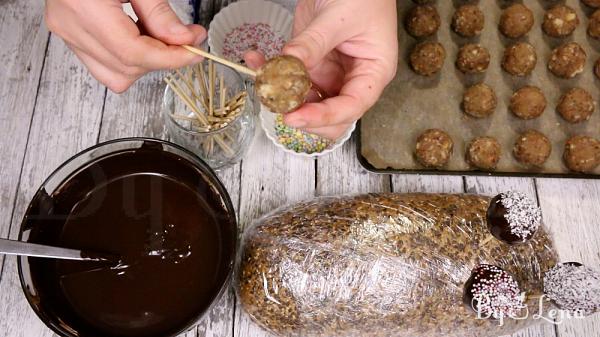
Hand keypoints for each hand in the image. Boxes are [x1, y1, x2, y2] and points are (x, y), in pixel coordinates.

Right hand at [45, 0, 206, 92]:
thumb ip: (159, 11)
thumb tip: (184, 39)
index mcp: (83, 7)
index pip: (132, 53)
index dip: (170, 58)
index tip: (194, 51)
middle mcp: (70, 27)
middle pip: (126, 67)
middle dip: (163, 59)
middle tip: (186, 39)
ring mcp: (68, 34)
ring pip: (115, 75)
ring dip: (146, 62)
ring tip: (161, 36)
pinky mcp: (71, 35)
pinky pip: (105, 64)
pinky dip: (130, 58)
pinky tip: (142, 36)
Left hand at [245, 0, 397, 138]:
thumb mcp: (339, 17)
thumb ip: (314, 42)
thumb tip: (290, 62)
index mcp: (373, 72)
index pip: (351, 107)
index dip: (324, 117)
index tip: (296, 117)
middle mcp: (352, 79)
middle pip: (332, 117)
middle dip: (305, 117)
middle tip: (280, 108)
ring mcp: (330, 74)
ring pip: (307, 103)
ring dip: (283, 98)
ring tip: (263, 80)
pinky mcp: (311, 65)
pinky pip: (290, 81)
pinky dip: (271, 75)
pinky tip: (256, 61)